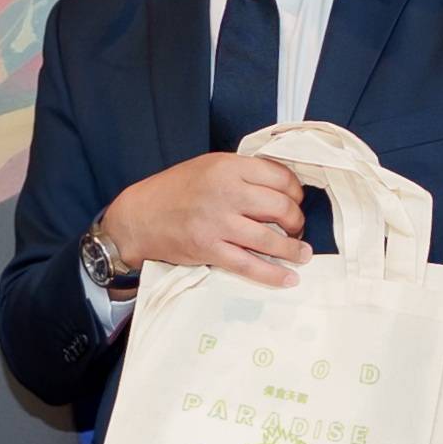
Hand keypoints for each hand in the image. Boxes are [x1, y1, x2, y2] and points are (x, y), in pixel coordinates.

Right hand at [102, 153, 308, 286]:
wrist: (140, 216)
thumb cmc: (176, 189)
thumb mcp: (209, 166)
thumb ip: (243, 173)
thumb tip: (281, 187)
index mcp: (229, 167)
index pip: (280, 177)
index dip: (295, 191)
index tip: (297, 200)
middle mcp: (226, 193)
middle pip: (281, 207)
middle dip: (296, 220)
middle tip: (296, 227)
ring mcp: (218, 223)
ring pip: (270, 238)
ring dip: (292, 248)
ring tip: (302, 253)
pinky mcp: (210, 250)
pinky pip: (250, 265)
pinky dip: (273, 274)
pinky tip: (289, 277)